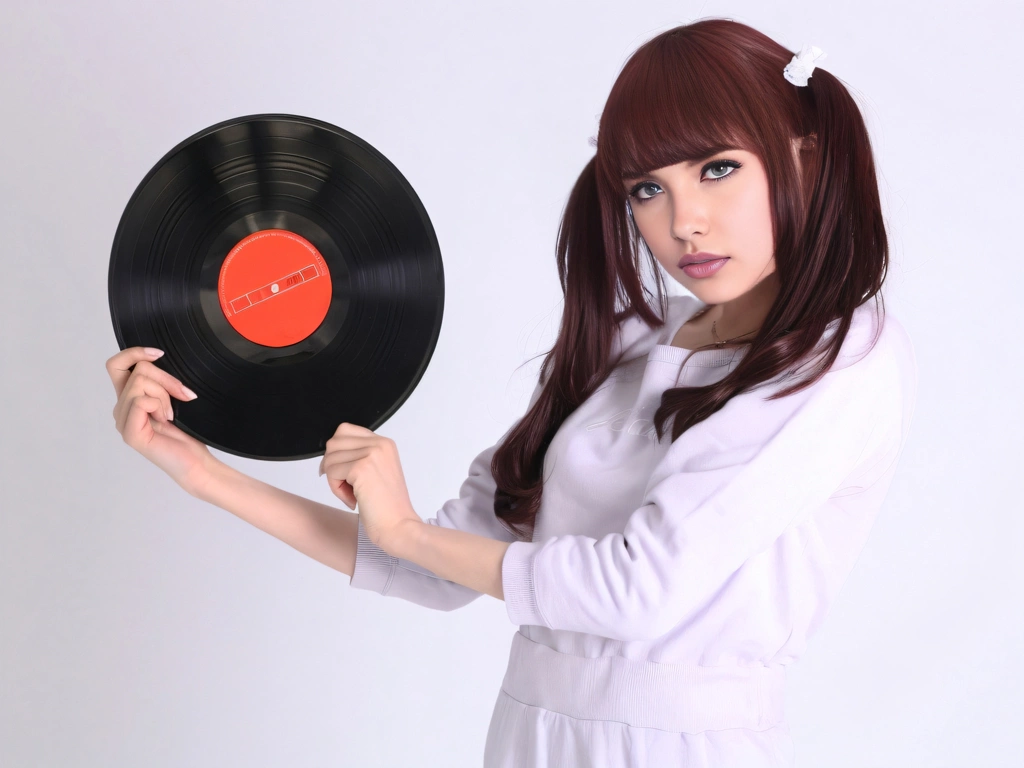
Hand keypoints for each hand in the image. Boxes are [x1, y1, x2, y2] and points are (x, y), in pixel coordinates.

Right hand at [106, 347, 213, 495]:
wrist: (197, 462)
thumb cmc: (188, 433)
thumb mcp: (173, 397)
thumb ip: (159, 381)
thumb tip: (155, 357)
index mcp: (129, 399)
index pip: (115, 365)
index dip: (134, 353)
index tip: (159, 354)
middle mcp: (121, 409)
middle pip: (136, 370)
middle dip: (165, 378)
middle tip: (183, 395)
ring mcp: (123, 422)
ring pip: (139, 383)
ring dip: (164, 394)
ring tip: (171, 414)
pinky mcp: (130, 433)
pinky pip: (140, 401)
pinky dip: (159, 406)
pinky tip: (166, 421)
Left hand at [319, 423, 420, 551]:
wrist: (398, 526)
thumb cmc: (386, 508)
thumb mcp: (376, 471)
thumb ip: (359, 456)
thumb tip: (329, 454)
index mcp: (385, 443)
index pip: (344, 430)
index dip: (337, 453)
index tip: (342, 474)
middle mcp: (380, 443)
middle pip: (334, 443)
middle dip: (333, 467)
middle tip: (348, 488)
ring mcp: (372, 454)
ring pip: (330, 458)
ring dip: (335, 481)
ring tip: (353, 495)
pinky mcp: (361, 467)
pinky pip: (331, 472)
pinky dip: (336, 489)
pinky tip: (353, 500)